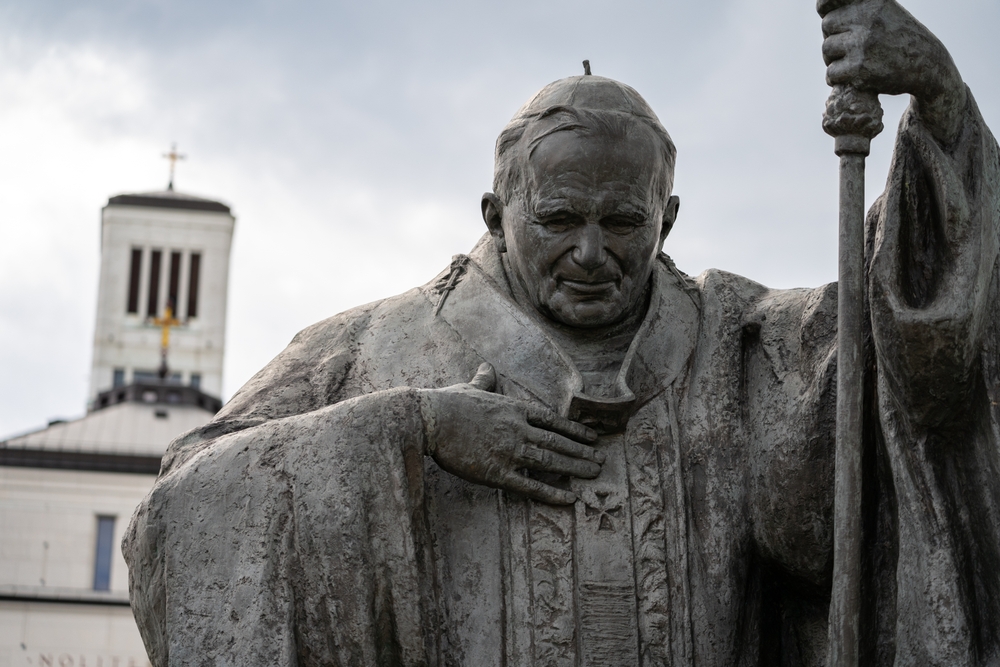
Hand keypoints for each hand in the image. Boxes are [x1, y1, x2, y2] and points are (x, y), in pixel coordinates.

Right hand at [419, 363, 602, 504]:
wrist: (430, 420)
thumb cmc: (448, 403)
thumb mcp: (470, 388)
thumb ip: (484, 380)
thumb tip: (486, 367)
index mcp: (513, 409)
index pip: (552, 421)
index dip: (574, 430)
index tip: (591, 437)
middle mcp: (518, 430)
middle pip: (557, 442)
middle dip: (582, 451)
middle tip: (602, 460)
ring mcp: (509, 451)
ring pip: (550, 462)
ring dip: (575, 468)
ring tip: (594, 474)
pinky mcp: (496, 472)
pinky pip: (530, 486)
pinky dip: (552, 492)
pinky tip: (569, 498)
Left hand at [820, 0, 966, 141]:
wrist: (928, 65)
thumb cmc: (900, 37)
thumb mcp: (883, 11)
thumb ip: (858, 7)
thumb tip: (822, 6)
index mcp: (872, 2)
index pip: (827, 0)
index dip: (824, 7)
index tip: (825, 12)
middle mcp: (867, 18)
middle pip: (827, 25)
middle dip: (835, 36)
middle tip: (851, 46)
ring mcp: (862, 43)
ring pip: (827, 49)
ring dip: (835, 58)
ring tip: (855, 61)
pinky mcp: (859, 68)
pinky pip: (831, 73)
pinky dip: (838, 78)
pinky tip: (854, 77)